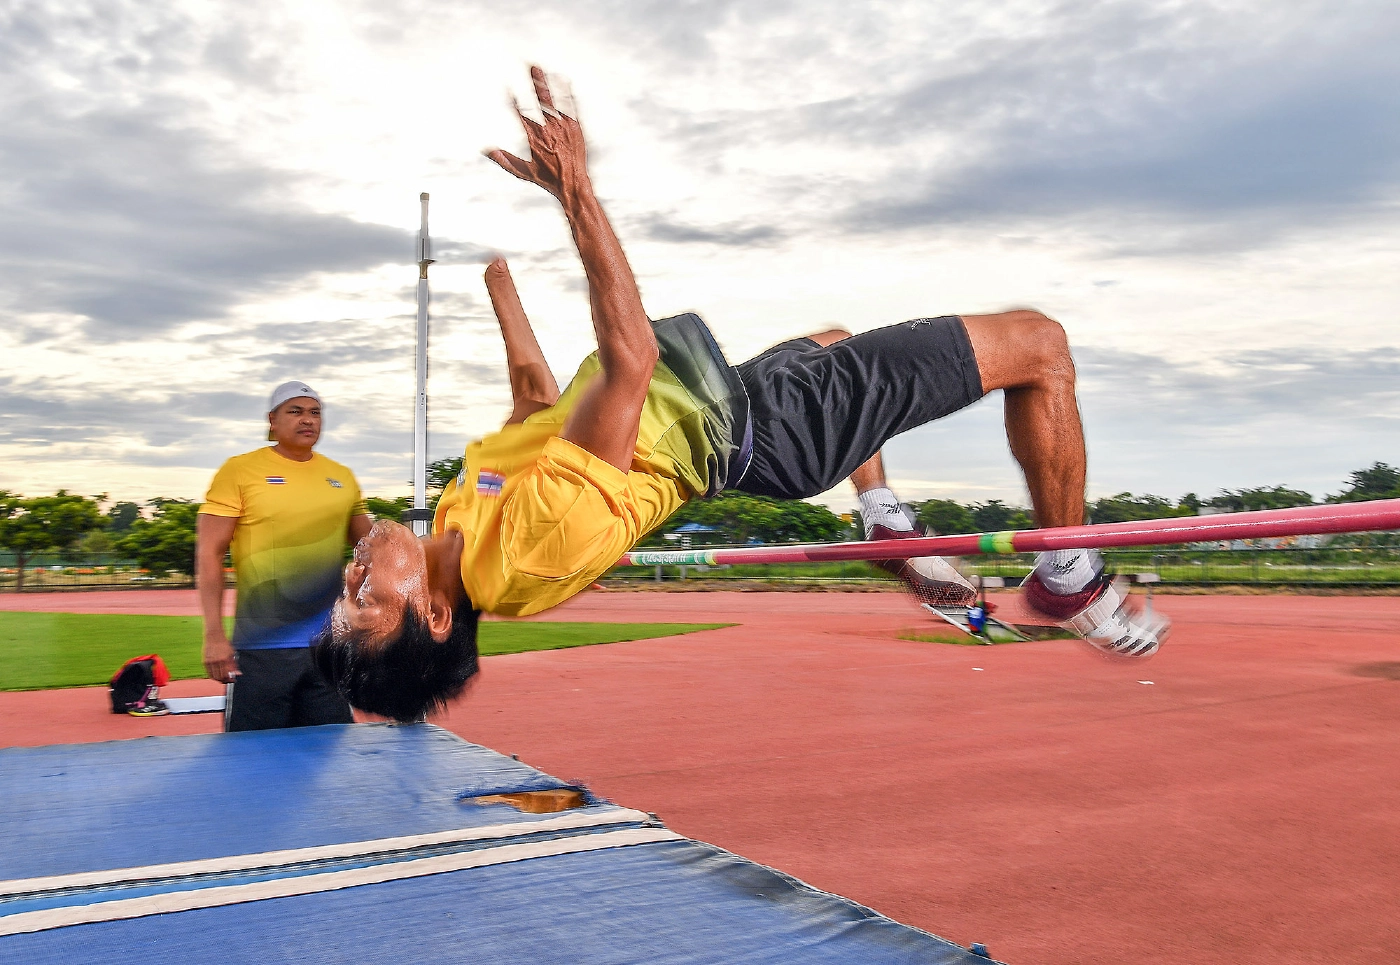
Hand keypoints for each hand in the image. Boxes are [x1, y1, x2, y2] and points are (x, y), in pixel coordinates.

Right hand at [203, 633, 239, 683]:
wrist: (214, 637)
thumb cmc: (224, 644)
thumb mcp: (232, 654)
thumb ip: (234, 665)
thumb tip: (238, 674)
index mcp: (225, 659)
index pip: (226, 675)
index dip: (229, 680)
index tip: (232, 680)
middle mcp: (216, 661)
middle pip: (219, 677)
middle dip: (224, 680)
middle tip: (227, 680)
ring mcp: (209, 662)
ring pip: (213, 676)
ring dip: (218, 679)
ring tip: (222, 678)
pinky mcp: (204, 662)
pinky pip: (208, 672)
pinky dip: (212, 675)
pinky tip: (216, 674)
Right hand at [484, 66, 588, 200]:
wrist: (573, 184)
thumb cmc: (548, 179)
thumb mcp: (522, 172)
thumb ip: (504, 160)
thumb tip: (485, 150)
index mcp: (533, 137)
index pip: (519, 112)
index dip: (512, 99)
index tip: (506, 88)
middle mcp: (547, 129)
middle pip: (536, 100)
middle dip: (530, 82)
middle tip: (526, 65)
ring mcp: (563, 126)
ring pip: (552, 100)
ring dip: (544, 83)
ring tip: (538, 68)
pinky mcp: (575, 127)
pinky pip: (570, 106)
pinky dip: (566, 92)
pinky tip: (562, 79)